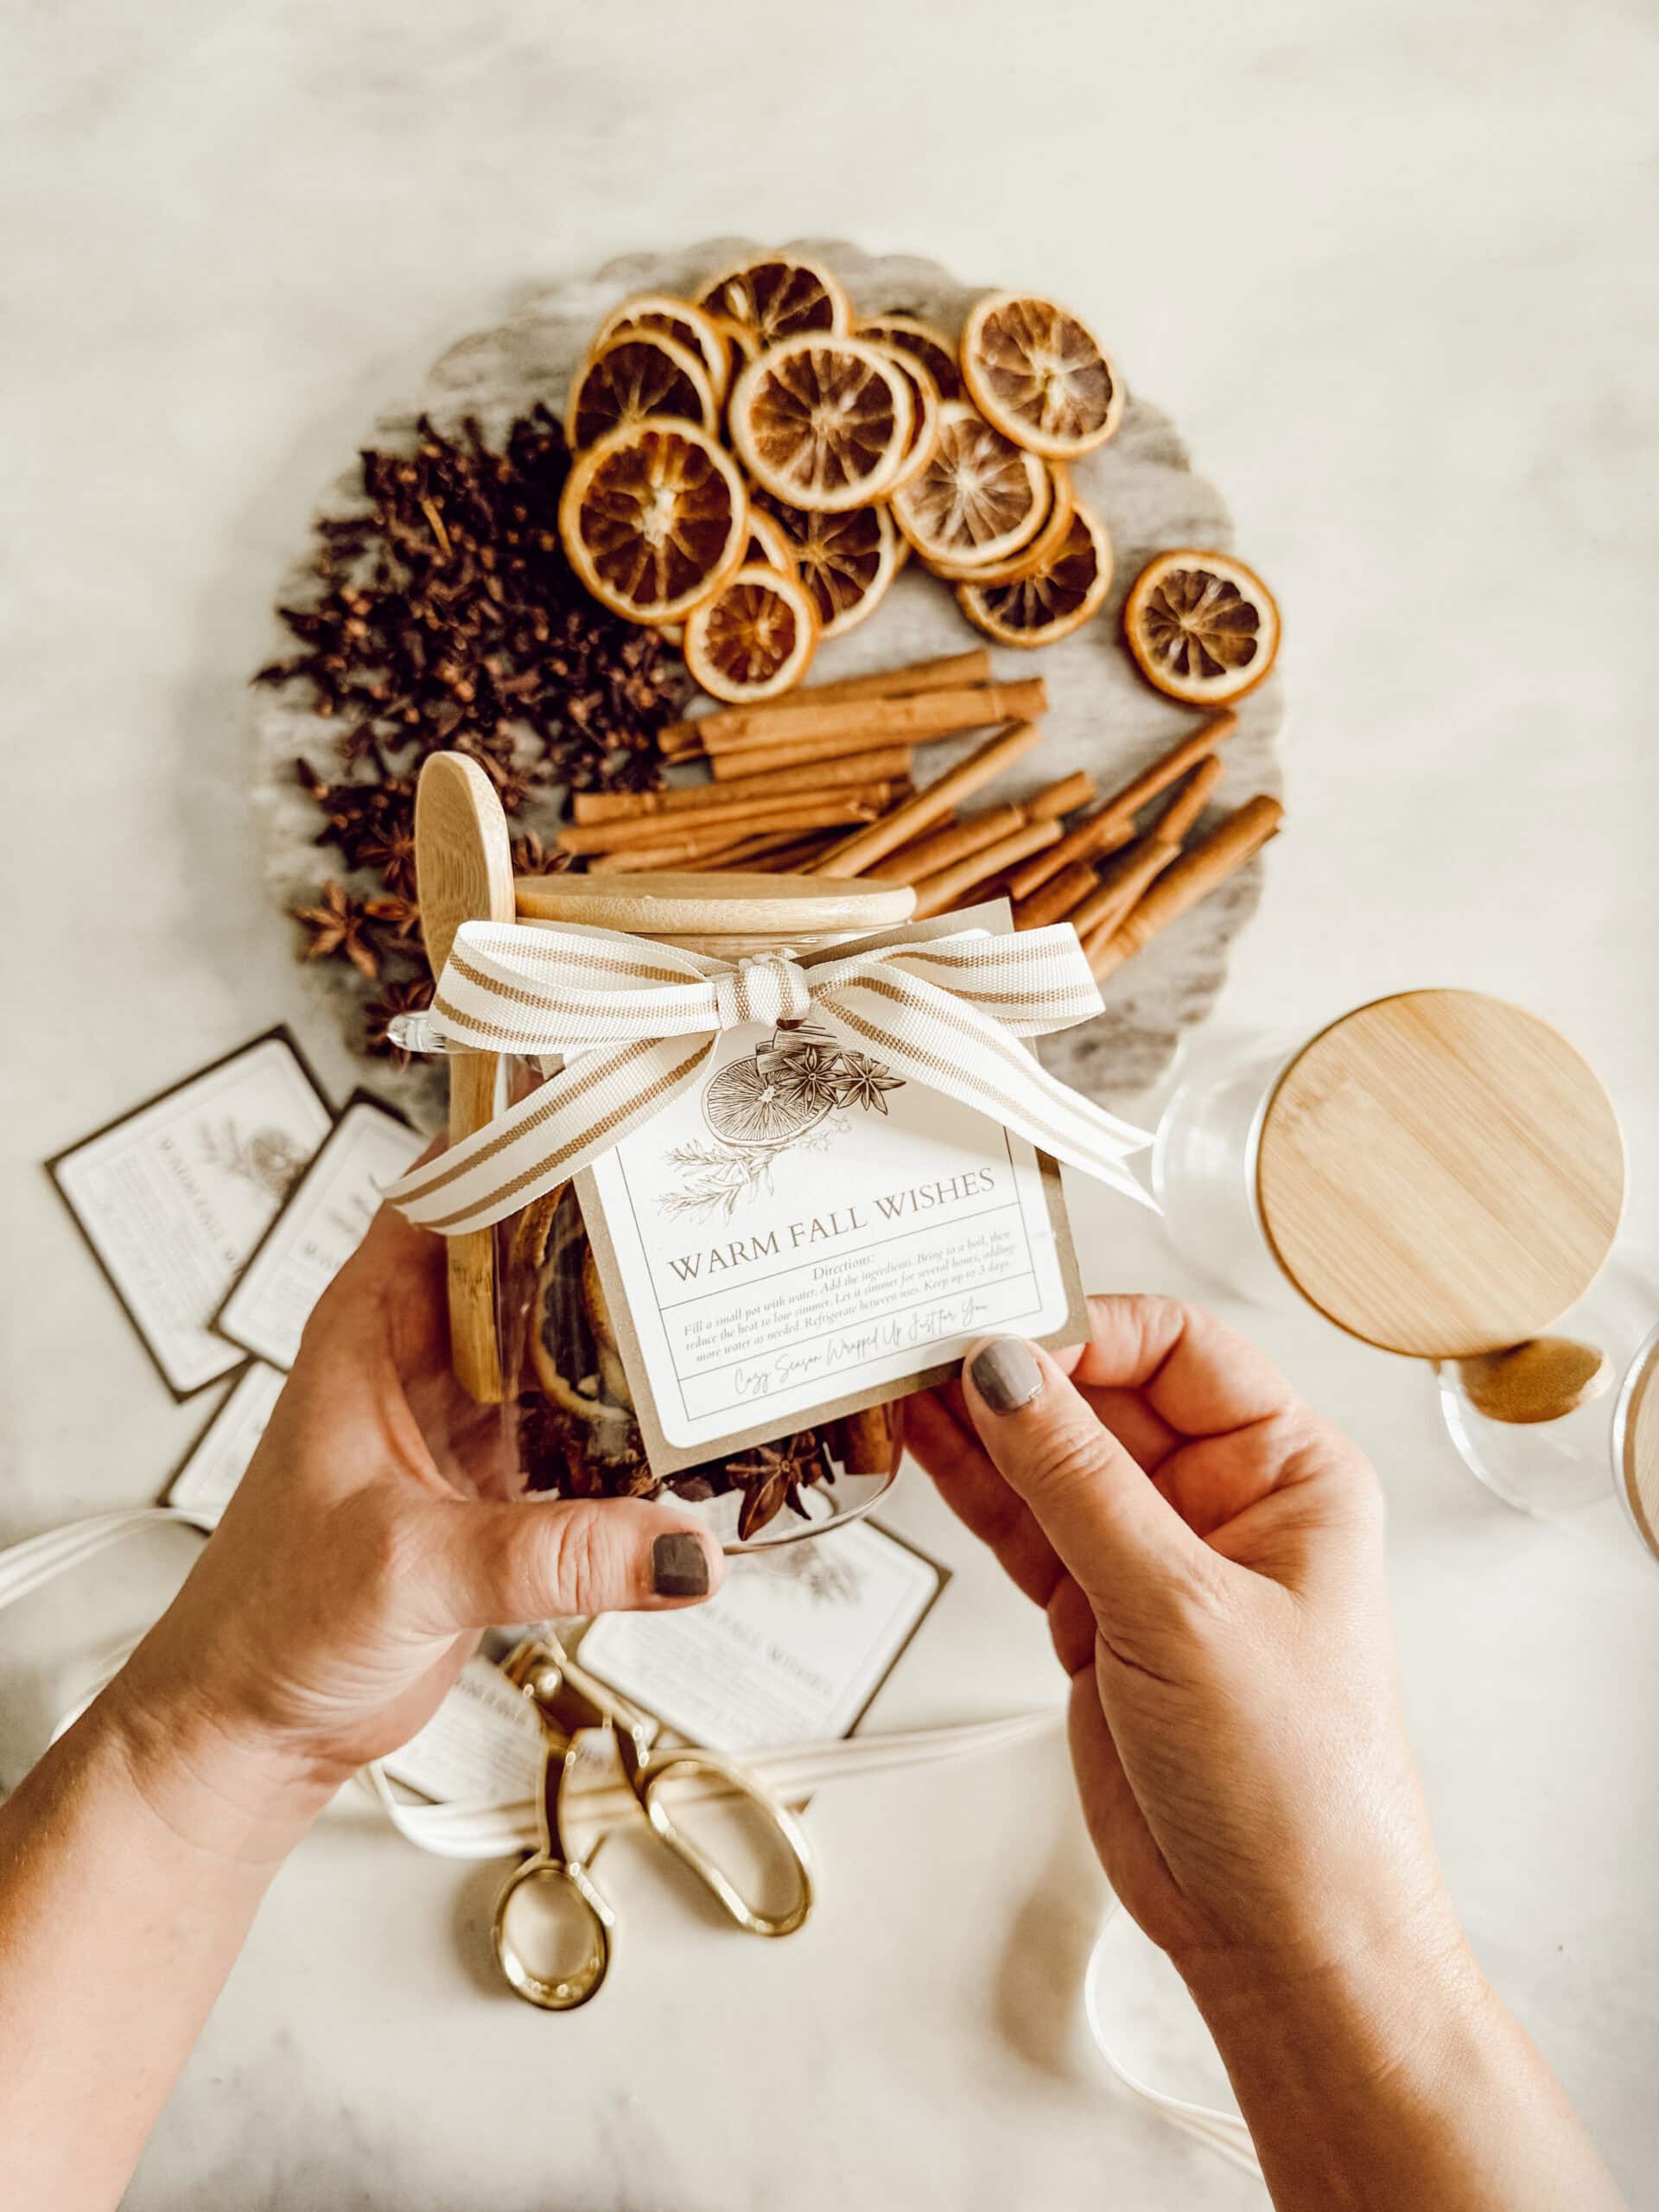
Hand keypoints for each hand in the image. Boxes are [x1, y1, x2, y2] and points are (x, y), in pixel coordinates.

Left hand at [114, 1199, 722, 1827]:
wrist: (252, 1727)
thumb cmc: (268, 1622)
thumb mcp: (412, 1568)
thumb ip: (552, 1554)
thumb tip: (677, 1549)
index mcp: (371, 1323)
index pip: (456, 1188)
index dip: (532, 1140)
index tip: (619, 1114)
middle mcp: (422, 1354)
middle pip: (532, 1256)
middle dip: (612, 1235)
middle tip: (705, 1214)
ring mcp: (466, 1417)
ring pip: (566, 1341)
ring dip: (631, 1336)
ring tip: (718, 1311)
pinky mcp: (501, 1485)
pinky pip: (585, 1429)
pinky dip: (635, 1429)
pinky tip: (692, 1434)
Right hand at [906, 1297, 1454, 2001]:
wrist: (1280, 1936)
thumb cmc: (1298, 1784)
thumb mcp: (1182, 1610)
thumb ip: (1081, 1486)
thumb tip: (1006, 1371)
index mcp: (1288, 1472)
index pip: (1178, 1348)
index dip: (1084, 1329)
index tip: (997, 1329)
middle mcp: (1224, 1502)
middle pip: (1104, 1395)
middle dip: (1015, 1371)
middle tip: (920, 1345)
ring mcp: (1153, 1559)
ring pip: (1052, 1461)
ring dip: (977, 1425)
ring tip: (894, 1382)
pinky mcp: (1095, 1615)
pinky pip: (1025, 1526)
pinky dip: (972, 1489)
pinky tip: (921, 1446)